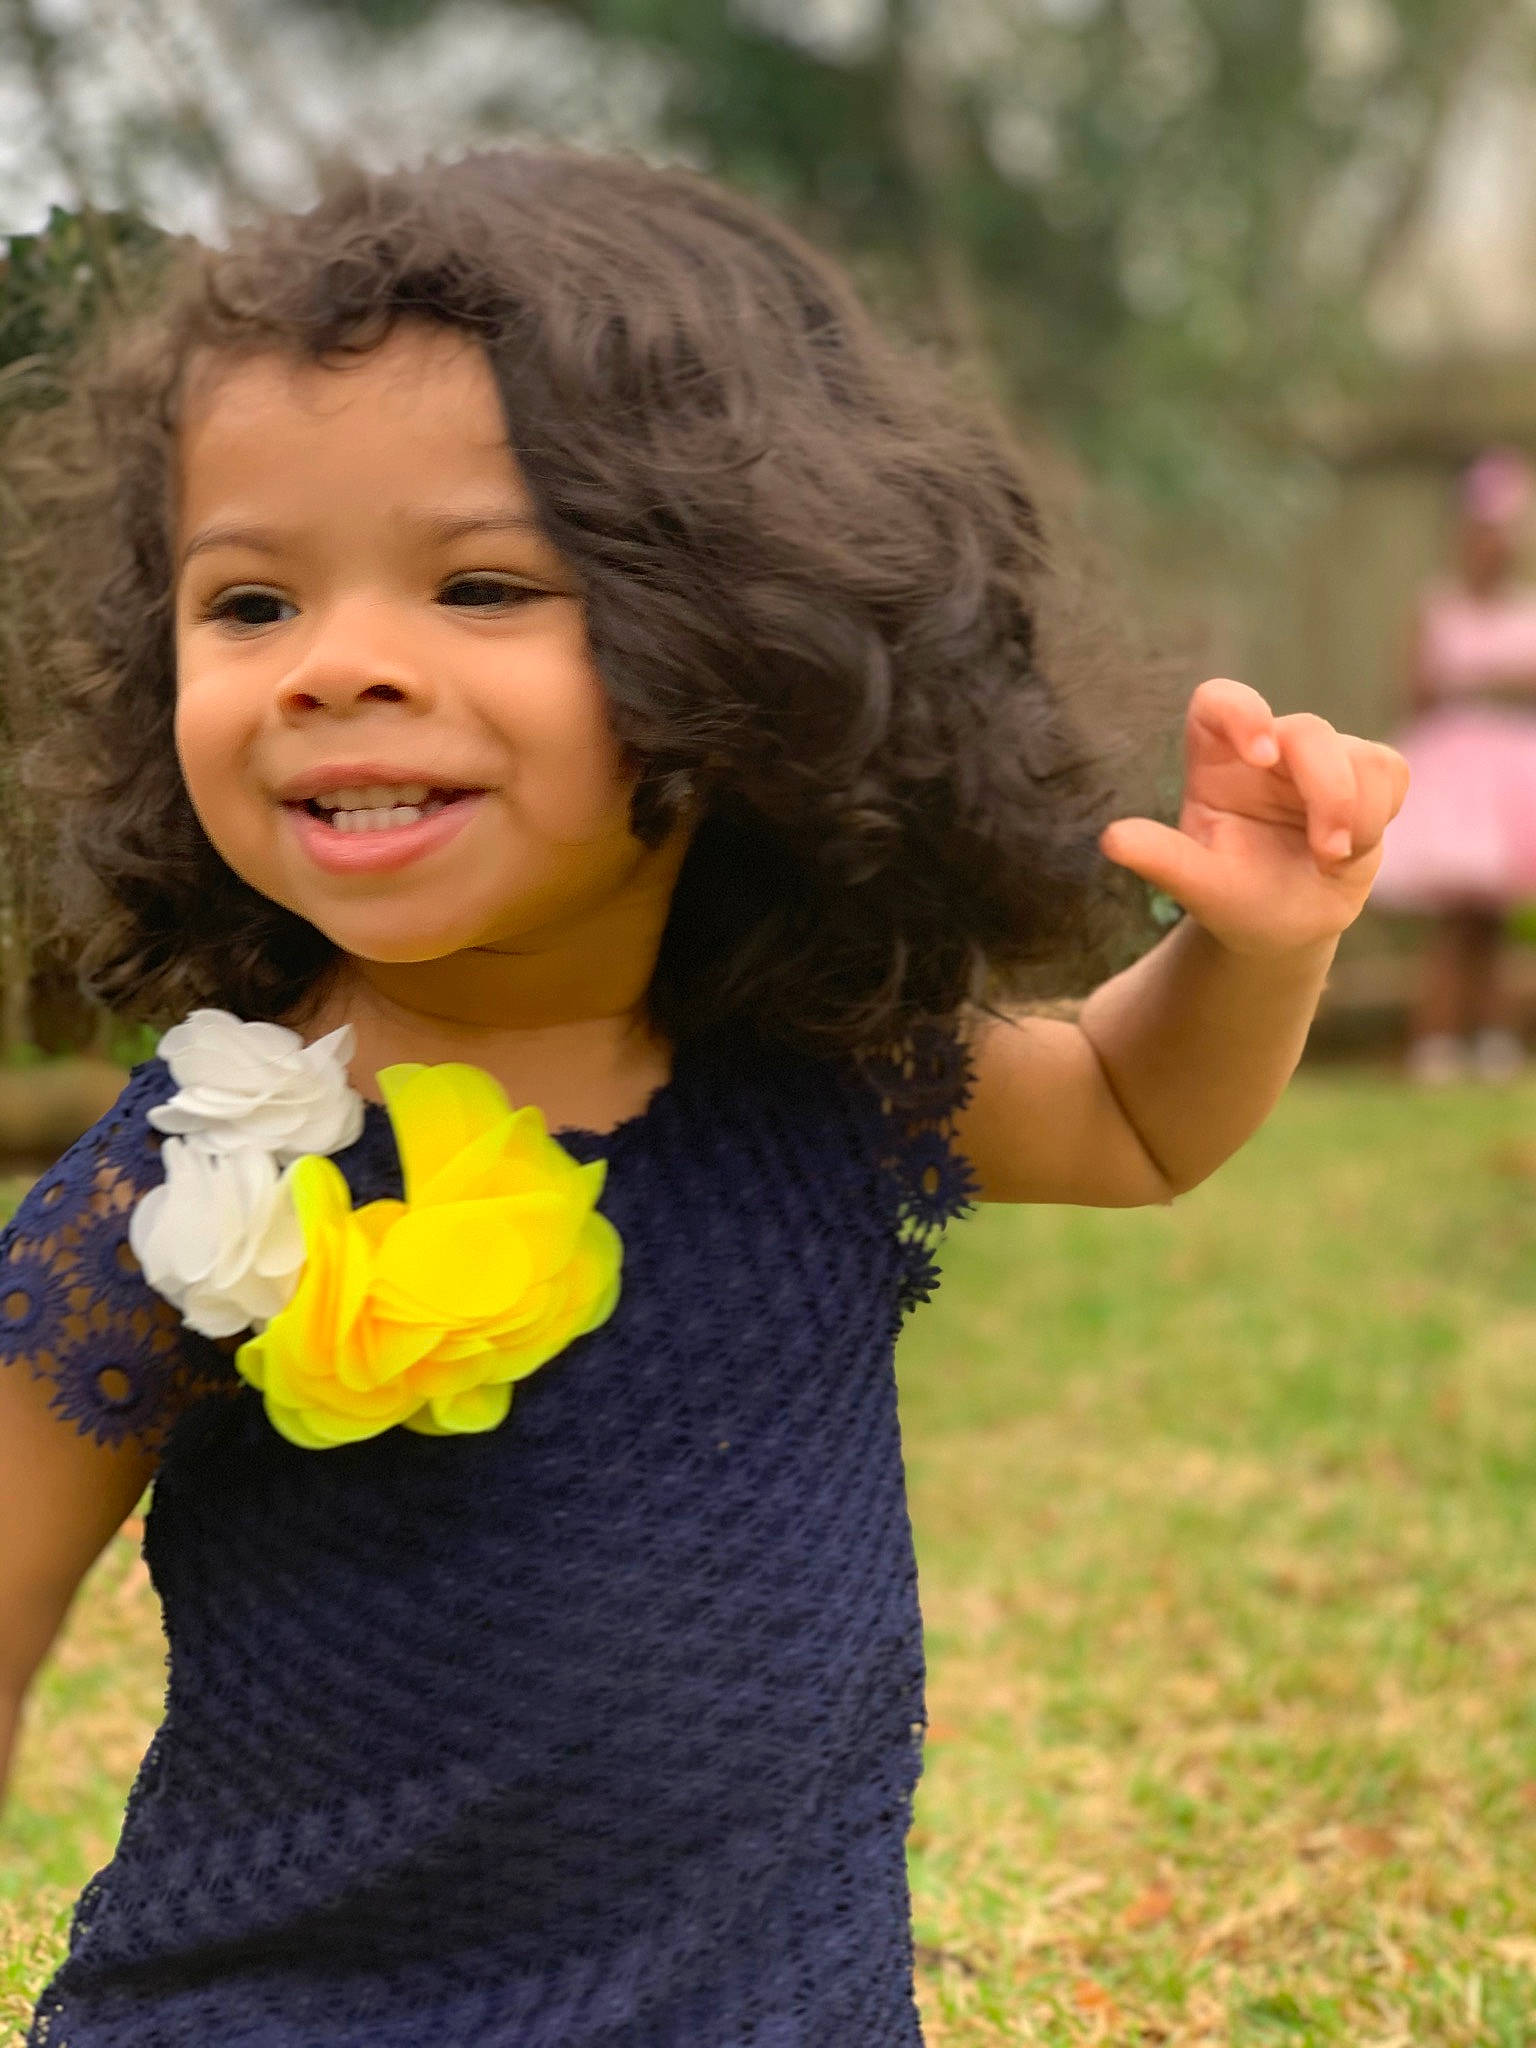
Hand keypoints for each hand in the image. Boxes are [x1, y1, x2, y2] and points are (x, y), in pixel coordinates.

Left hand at [1100, 678, 1409, 958]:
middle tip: (1327, 851)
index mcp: (1214, 763)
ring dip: (1357, 812)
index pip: (1220, 701)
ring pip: (1359, 753)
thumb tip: (1113, 840)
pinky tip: (1350, 851)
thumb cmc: (1234, 901)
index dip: (1242, 711)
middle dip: (1328, 787)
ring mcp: (1318, 761)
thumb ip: (1163, 860)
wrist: (1283, 928)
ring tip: (1330, 861)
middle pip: (1308, 730)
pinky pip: (1390, 772)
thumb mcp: (1199, 887)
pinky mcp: (1364, 778)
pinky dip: (1377, 814)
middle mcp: (1267, 751)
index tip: (1260, 753)